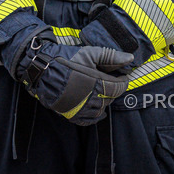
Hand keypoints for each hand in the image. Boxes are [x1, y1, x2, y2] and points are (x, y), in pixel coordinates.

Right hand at [16, 37, 133, 125]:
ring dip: (105, 100)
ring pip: (101, 109)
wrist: (42, 70)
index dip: (124, 80)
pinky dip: (96, 116)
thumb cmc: (66, 60)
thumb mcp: (89, 53)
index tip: (124, 75)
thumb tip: (130, 59)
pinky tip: (98, 109)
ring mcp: (80, 108)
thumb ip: (111, 57)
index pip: (119, 87)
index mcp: (96, 82)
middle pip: (111, 97)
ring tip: (102, 91)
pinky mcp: (72, 115)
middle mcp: (90, 98)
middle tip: (112, 80)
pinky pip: (89, 120)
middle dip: (114, 89)